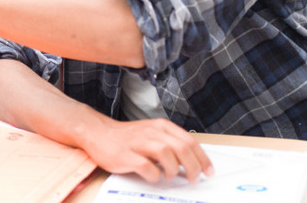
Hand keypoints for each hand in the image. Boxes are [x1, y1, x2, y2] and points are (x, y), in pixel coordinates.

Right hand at [79, 117, 213, 183]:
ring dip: (173, 170)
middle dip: (193, 167)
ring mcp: (138, 143)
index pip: (189, 141)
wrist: (98, 133)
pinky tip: (153, 176)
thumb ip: (171, 145)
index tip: (208, 171)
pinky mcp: (125, 155)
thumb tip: (192, 163)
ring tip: (170, 176)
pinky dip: (154, 175)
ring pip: (166, 154)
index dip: (202, 158)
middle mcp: (151, 132)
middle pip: (181, 148)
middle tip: (193, 179)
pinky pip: (146, 167)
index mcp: (161, 126)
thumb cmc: (128, 138)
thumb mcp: (152, 135)